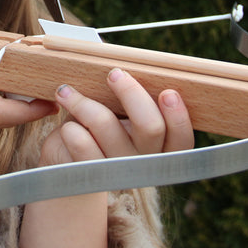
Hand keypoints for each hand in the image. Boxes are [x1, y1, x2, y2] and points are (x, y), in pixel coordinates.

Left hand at [39, 68, 192, 165]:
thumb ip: (131, 102)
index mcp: (159, 151)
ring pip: (105, 123)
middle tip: (114, 74)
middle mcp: (143, 164)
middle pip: (150, 126)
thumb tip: (124, 71)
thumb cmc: (96, 133)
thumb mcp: (118, 118)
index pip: (182, 140)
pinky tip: (65, 127)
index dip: (179, 117)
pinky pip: (80, 141)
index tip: (167, 92)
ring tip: (66, 92)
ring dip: (82, 101)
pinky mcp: (89, 176)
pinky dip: (69, 127)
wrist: (66, 168)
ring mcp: (117, 172)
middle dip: (131, 92)